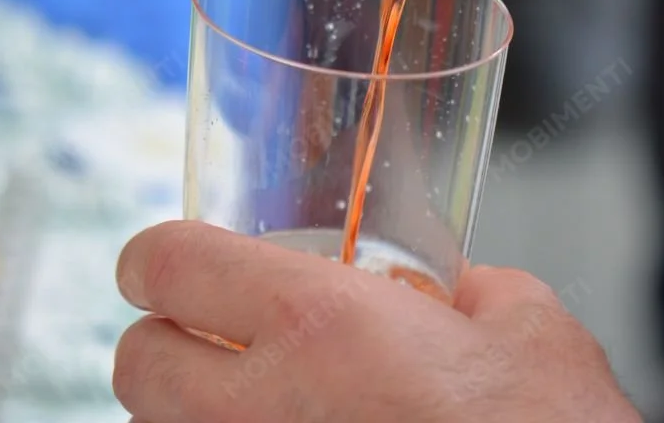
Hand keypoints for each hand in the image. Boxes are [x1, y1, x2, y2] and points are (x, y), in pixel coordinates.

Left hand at [114, 220, 640, 422]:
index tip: (167, 262)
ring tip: (261, 405)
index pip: (165, 263)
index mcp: (320, 325)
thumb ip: (472, 290)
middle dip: (167, 340)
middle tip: (213, 337)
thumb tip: (456, 292)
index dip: (155, 255)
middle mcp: (262, 411)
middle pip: (135, 362)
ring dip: (191, 412)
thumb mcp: (528, 329)